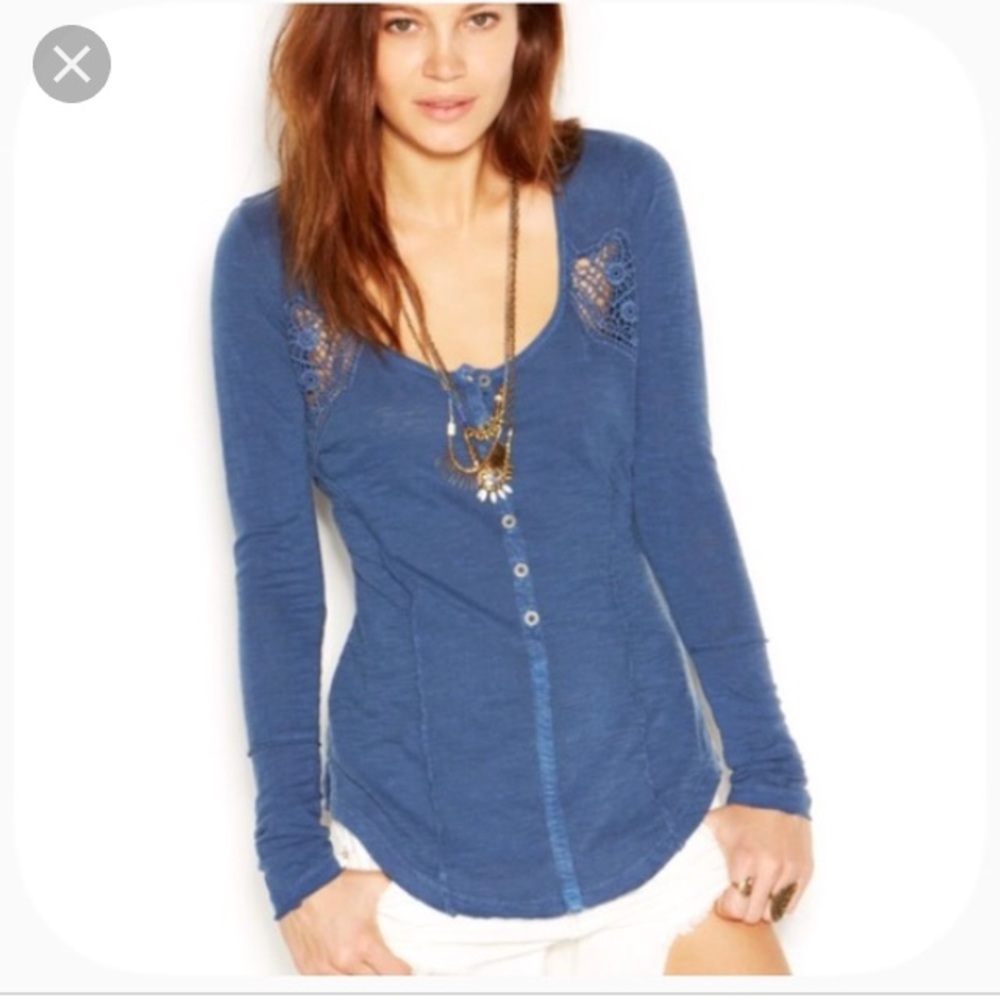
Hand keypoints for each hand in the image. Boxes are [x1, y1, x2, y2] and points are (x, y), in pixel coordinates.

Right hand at [278, 869, 413, 974]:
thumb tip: (416, 882)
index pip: (395, 975)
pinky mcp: (308, 969)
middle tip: (387, 971)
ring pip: (350, 990)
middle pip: (375, 987)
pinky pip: (327, 987)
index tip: (406, 969)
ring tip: (367, 973)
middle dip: (384, 979)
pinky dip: (338, 983)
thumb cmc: (335, 884)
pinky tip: (346, 975)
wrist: (302, 881)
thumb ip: (397, 888)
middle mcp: (345, 960)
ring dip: (361, 983)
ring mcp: (324, 968)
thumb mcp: (373, 883)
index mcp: (364, 943)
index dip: (404, 974)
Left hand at [703, 803, 812, 924]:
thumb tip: (670, 849)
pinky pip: (791, 905)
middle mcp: (770, 869)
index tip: (722, 900)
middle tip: (738, 897)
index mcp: (744, 859)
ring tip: (754, 891)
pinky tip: (769, 887)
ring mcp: (790, 871)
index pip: (735, 908)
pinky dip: (779, 901)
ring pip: (774, 913)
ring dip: (762, 906)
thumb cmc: (743, 811)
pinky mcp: (805, 872)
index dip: (726, 908)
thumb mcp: (714, 824)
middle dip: (743, 910)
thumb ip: (695, 843)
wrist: (774, 792)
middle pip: (755, 915)